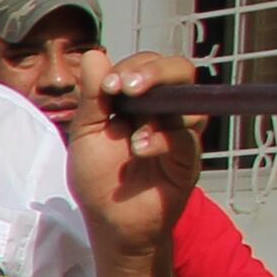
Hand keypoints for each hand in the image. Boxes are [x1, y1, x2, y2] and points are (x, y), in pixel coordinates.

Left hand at [61, 44, 203, 276]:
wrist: (111, 222)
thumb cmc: (97, 178)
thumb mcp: (86, 135)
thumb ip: (93, 97)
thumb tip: (94, 54)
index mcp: (136, 100)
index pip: (145, 65)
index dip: (132, 67)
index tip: (110, 85)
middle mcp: (162, 110)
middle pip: (178, 70)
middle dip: (154, 72)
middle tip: (129, 87)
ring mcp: (179, 131)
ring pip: (189, 99)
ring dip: (158, 107)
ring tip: (131, 133)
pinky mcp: (189, 157)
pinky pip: (187, 136)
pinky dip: (163, 139)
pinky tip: (140, 150)